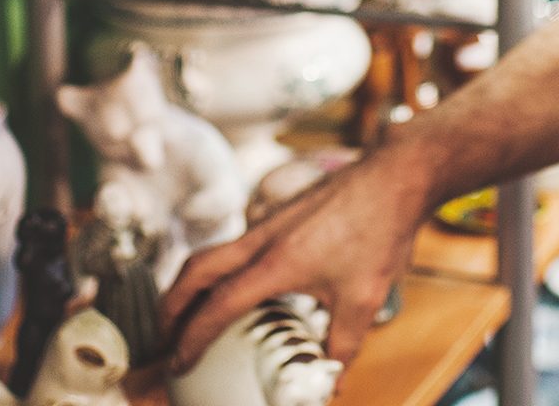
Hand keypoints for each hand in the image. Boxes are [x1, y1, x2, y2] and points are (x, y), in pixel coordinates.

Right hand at [160, 146, 429, 373]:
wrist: (395, 175)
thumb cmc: (381, 229)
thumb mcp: (364, 299)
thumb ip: (342, 346)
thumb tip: (331, 383)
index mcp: (277, 262)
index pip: (217, 305)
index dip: (192, 337)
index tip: (178, 362)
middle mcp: (264, 237)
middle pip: (196, 269)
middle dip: (170, 305)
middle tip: (162, 337)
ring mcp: (271, 220)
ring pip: (214, 251)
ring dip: (192, 283)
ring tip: (188, 314)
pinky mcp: (282, 211)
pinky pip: (236, 242)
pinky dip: (220, 267)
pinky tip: (236, 284)